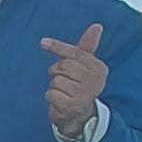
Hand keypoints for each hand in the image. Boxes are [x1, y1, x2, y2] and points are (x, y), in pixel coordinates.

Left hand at [42, 18, 106, 141]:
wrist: (80, 115)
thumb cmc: (79, 85)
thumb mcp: (84, 65)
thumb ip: (87, 46)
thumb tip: (97, 26)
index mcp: (99, 68)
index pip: (75, 53)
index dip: (58, 47)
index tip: (42, 43)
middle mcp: (95, 81)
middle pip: (63, 65)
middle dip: (57, 72)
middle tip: (63, 80)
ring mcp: (84, 94)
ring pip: (56, 80)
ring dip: (54, 86)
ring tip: (63, 92)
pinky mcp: (72, 106)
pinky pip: (51, 93)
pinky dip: (51, 97)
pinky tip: (59, 101)